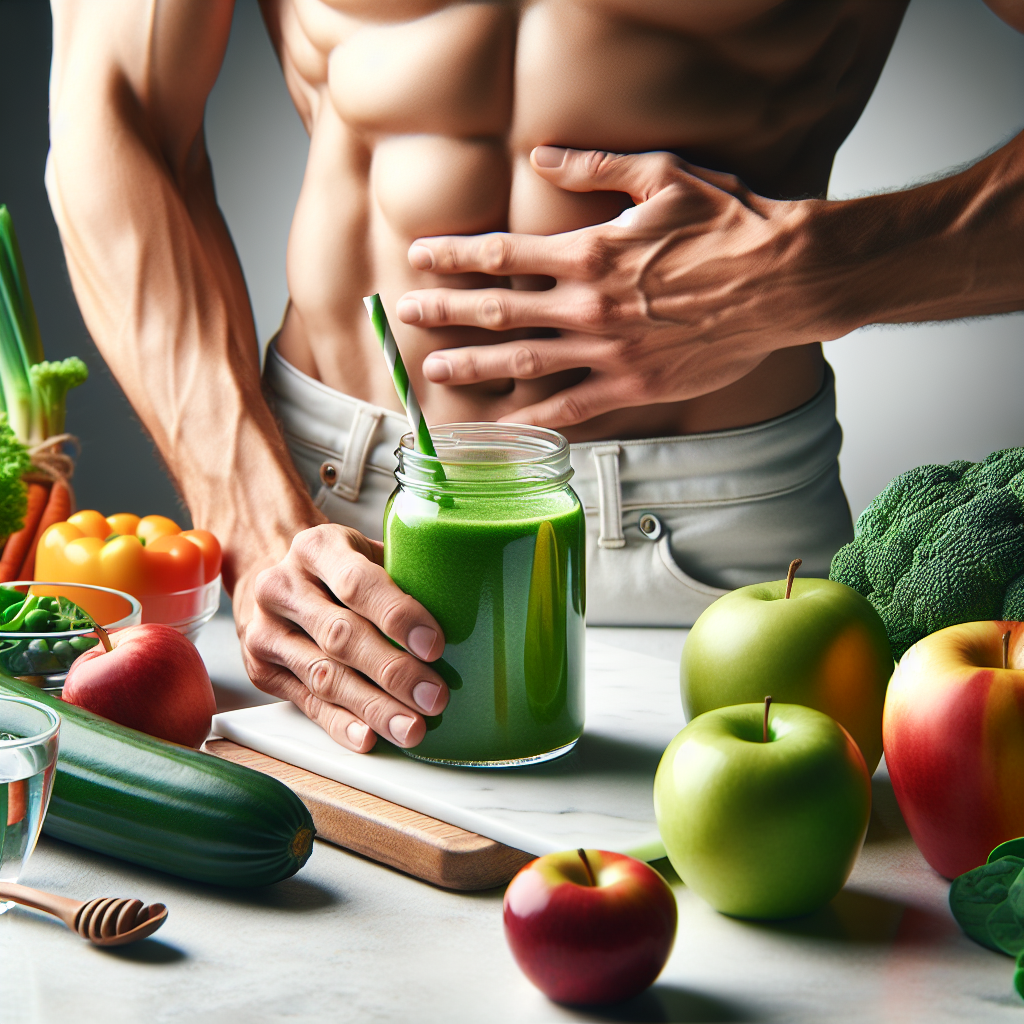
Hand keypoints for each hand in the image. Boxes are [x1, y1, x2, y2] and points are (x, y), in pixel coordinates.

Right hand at [236, 525, 447, 752]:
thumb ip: (401, 575)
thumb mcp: (365, 551)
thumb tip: (465, 614)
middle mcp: (282, 586)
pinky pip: (306, 702)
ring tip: (412, 727)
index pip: (357, 583)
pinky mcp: (261, 669)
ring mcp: (266, 630)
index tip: (434, 645)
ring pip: (324, 676)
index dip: (397, 616)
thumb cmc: (338, 566)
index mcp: (316, 547)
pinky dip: (341, 723)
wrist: (274, 574)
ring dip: (373, 707)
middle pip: (341, 636)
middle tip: (434, 697)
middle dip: (393, 672)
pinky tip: (369, 737)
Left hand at [398, 146, 841, 428]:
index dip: (455, 257)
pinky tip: (505, 425)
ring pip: (525, 363)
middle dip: (446, 313)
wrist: (785, 281)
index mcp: (591, 251)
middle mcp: (589, 305)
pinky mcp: (635, 386)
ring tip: (436, 372)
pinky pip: (574, 408)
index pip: (503, 254)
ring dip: (475, 366)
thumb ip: (596, 166)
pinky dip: (536, 418)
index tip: (419, 258)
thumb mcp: (665, 175)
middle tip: (405, 316)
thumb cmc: (731, 224)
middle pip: (500, 311)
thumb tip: (542, 155)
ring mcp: (610, 351)